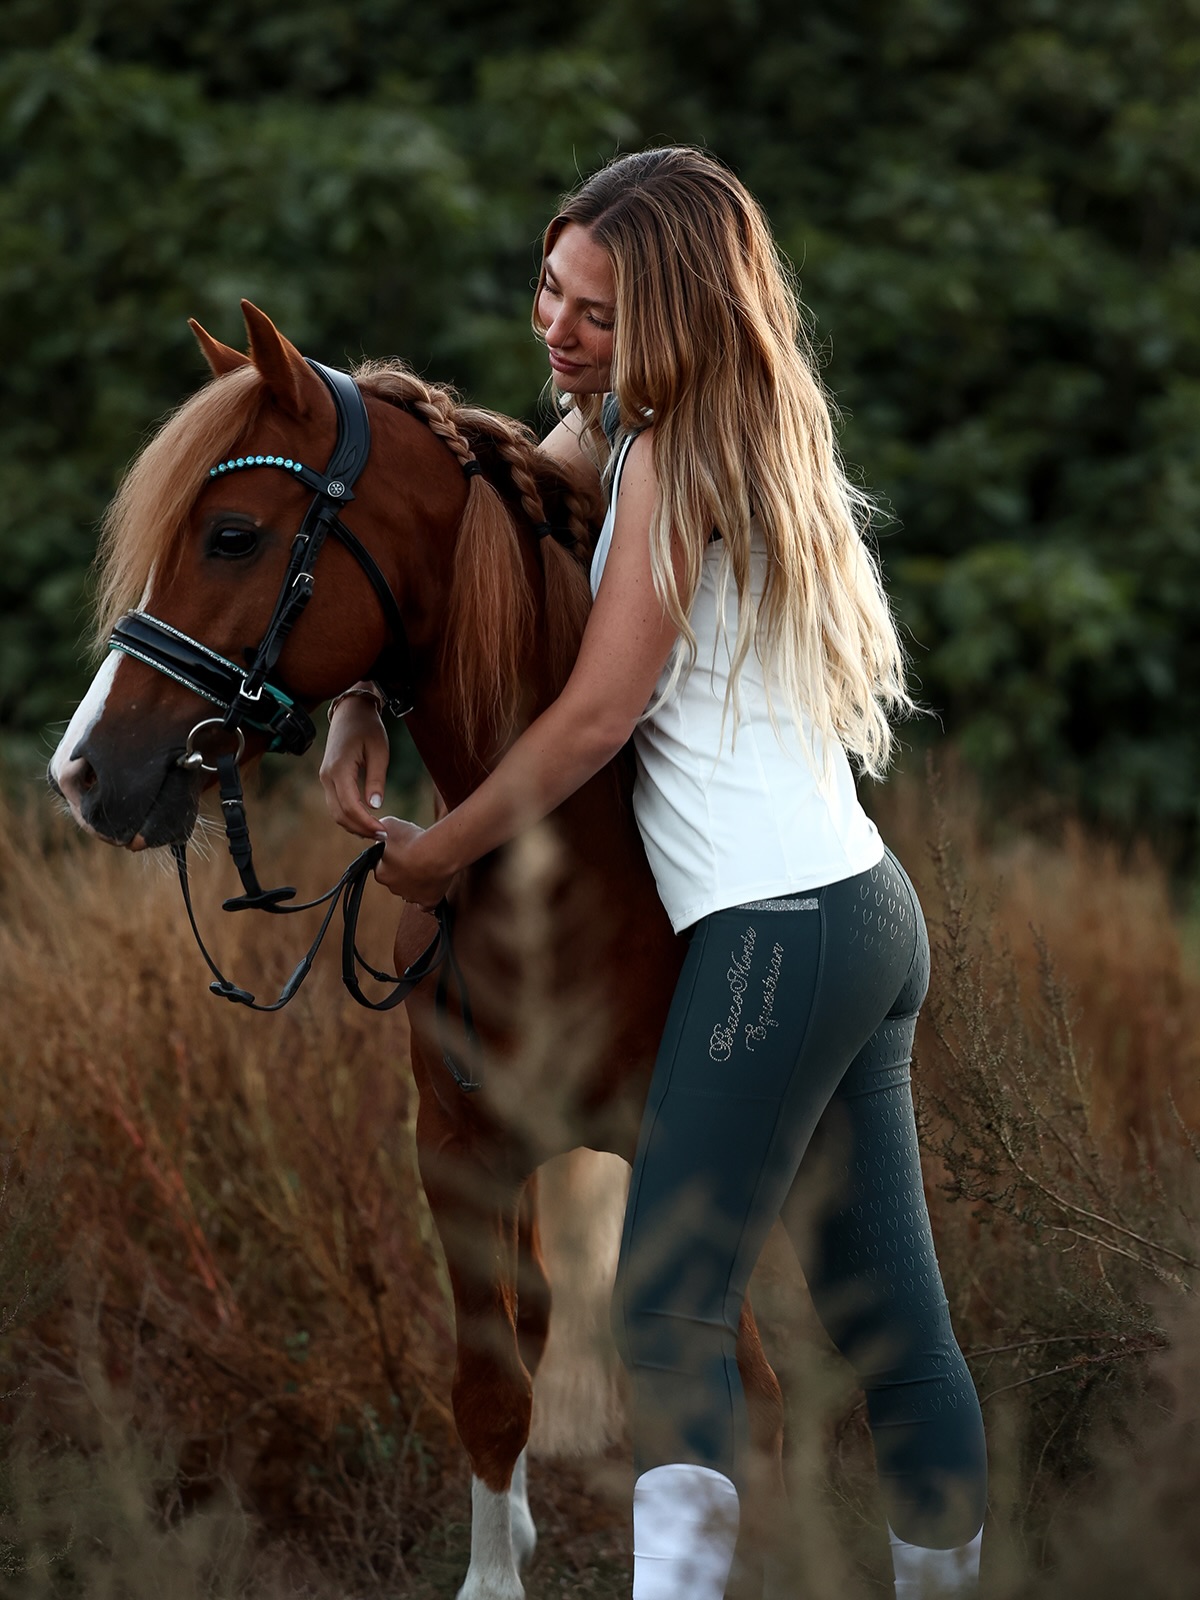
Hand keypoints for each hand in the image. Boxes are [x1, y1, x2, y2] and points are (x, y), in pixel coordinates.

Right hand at [320, 693, 389, 837]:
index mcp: (339, 769)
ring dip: (354, 825)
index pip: (350, 806)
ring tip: (376, 831)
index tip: (383, 832)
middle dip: (360, 829)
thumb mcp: (379, 751)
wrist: (350, 712)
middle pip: (339, 814)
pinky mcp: (328, 779)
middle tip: (382, 837)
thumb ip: (376, 779)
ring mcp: (325, 778)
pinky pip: (336, 804)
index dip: (366, 823)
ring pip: (335, 812)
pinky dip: (349, 816)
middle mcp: (327, 777)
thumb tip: (375, 806)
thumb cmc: (368, 728)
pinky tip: (366, 820)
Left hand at [372, 817, 454, 908]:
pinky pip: (425, 904)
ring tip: (427, 866)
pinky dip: (427, 897)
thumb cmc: (412, 839)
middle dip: (404, 870)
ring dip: (416, 881)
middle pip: (396, 879)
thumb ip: (382, 830)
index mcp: (381, 873)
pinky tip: (431, 888)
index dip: (391, 857)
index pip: (382, 866)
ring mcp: (411, 896)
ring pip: (410, 891)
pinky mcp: (428, 901)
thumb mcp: (389, 824)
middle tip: (416, 855)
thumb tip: (380, 833)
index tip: (402, 848)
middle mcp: (393, 888)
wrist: (435, 853)